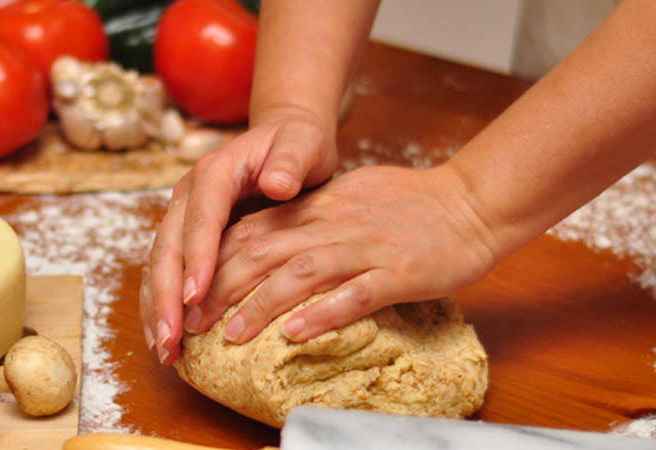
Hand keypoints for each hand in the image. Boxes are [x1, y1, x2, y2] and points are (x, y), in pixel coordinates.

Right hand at [140, 107, 337, 363]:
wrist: (285, 137)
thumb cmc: (298, 143)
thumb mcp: (304, 142)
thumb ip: (292, 160)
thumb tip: (278, 184)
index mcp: (215, 172)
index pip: (201, 218)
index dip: (196, 258)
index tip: (197, 296)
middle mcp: (189, 194)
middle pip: (168, 247)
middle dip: (167, 296)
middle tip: (172, 338)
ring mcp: (183, 215)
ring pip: (159, 265)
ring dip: (158, 309)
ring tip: (165, 351)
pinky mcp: (186, 235)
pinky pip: (167, 273)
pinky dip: (163, 306)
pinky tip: (168, 340)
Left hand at [182, 164, 498, 343]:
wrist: (469, 202)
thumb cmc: (407, 204)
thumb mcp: (346, 199)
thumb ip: (305, 216)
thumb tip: (264, 239)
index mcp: (316, 208)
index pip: (250, 231)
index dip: (213, 262)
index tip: (186, 291)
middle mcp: (331, 225)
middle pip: (262, 253)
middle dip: (221, 288)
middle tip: (192, 321)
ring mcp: (364, 248)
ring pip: (300, 274)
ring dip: (260, 305)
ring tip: (231, 335)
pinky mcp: (397, 272)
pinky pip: (355, 294)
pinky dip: (322, 314)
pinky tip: (295, 334)